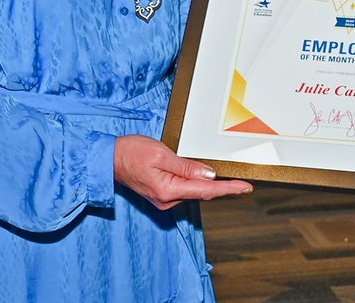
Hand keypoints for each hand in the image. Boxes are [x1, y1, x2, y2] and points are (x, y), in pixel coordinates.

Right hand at [114, 135, 251, 209]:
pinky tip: (205, 177)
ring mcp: (164, 199)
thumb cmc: (132, 153)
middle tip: (243, 182)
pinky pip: (185, 189)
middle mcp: (167, 200)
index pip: (206, 191)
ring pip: (194, 191)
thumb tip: (209, 175)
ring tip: (227, 178)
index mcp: (169, 190)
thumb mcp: (162, 154)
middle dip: (223, 187)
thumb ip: (186, 166)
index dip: (228, 189)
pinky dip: (197, 184)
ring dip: (209, 185)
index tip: (246, 188)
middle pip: (202, 193)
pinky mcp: (162, 195)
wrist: (109, 160)